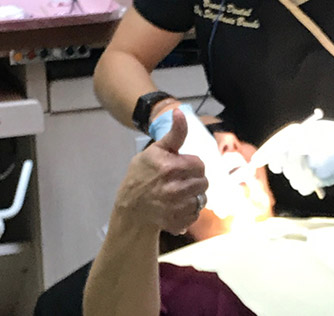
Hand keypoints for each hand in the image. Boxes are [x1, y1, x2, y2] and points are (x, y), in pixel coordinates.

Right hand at [149, 104, 244, 218]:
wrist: (130, 207)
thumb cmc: (141, 175)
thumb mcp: (155, 150)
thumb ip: (174, 134)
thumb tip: (180, 111)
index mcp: (172, 167)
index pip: (199, 164)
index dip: (191, 165)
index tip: (179, 167)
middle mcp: (176, 188)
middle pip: (204, 182)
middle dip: (194, 180)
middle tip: (179, 181)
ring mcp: (176, 207)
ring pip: (201, 199)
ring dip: (193, 196)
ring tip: (178, 194)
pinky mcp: (177, 222)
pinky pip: (195, 215)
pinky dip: (188, 212)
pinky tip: (176, 207)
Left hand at [264, 110, 333, 196]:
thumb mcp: (312, 131)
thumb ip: (293, 140)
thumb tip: (277, 155)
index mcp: (296, 134)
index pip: (272, 147)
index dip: (262, 155)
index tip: (255, 162)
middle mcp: (297, 148)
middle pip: (278, 164)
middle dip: (280, 165)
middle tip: (284, 164)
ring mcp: (305, 164)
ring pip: (291, 177)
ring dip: (296, 175)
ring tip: (310, 166)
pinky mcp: (315, 178)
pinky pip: (302, 187)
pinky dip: (305, 184)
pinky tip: (313, 177)